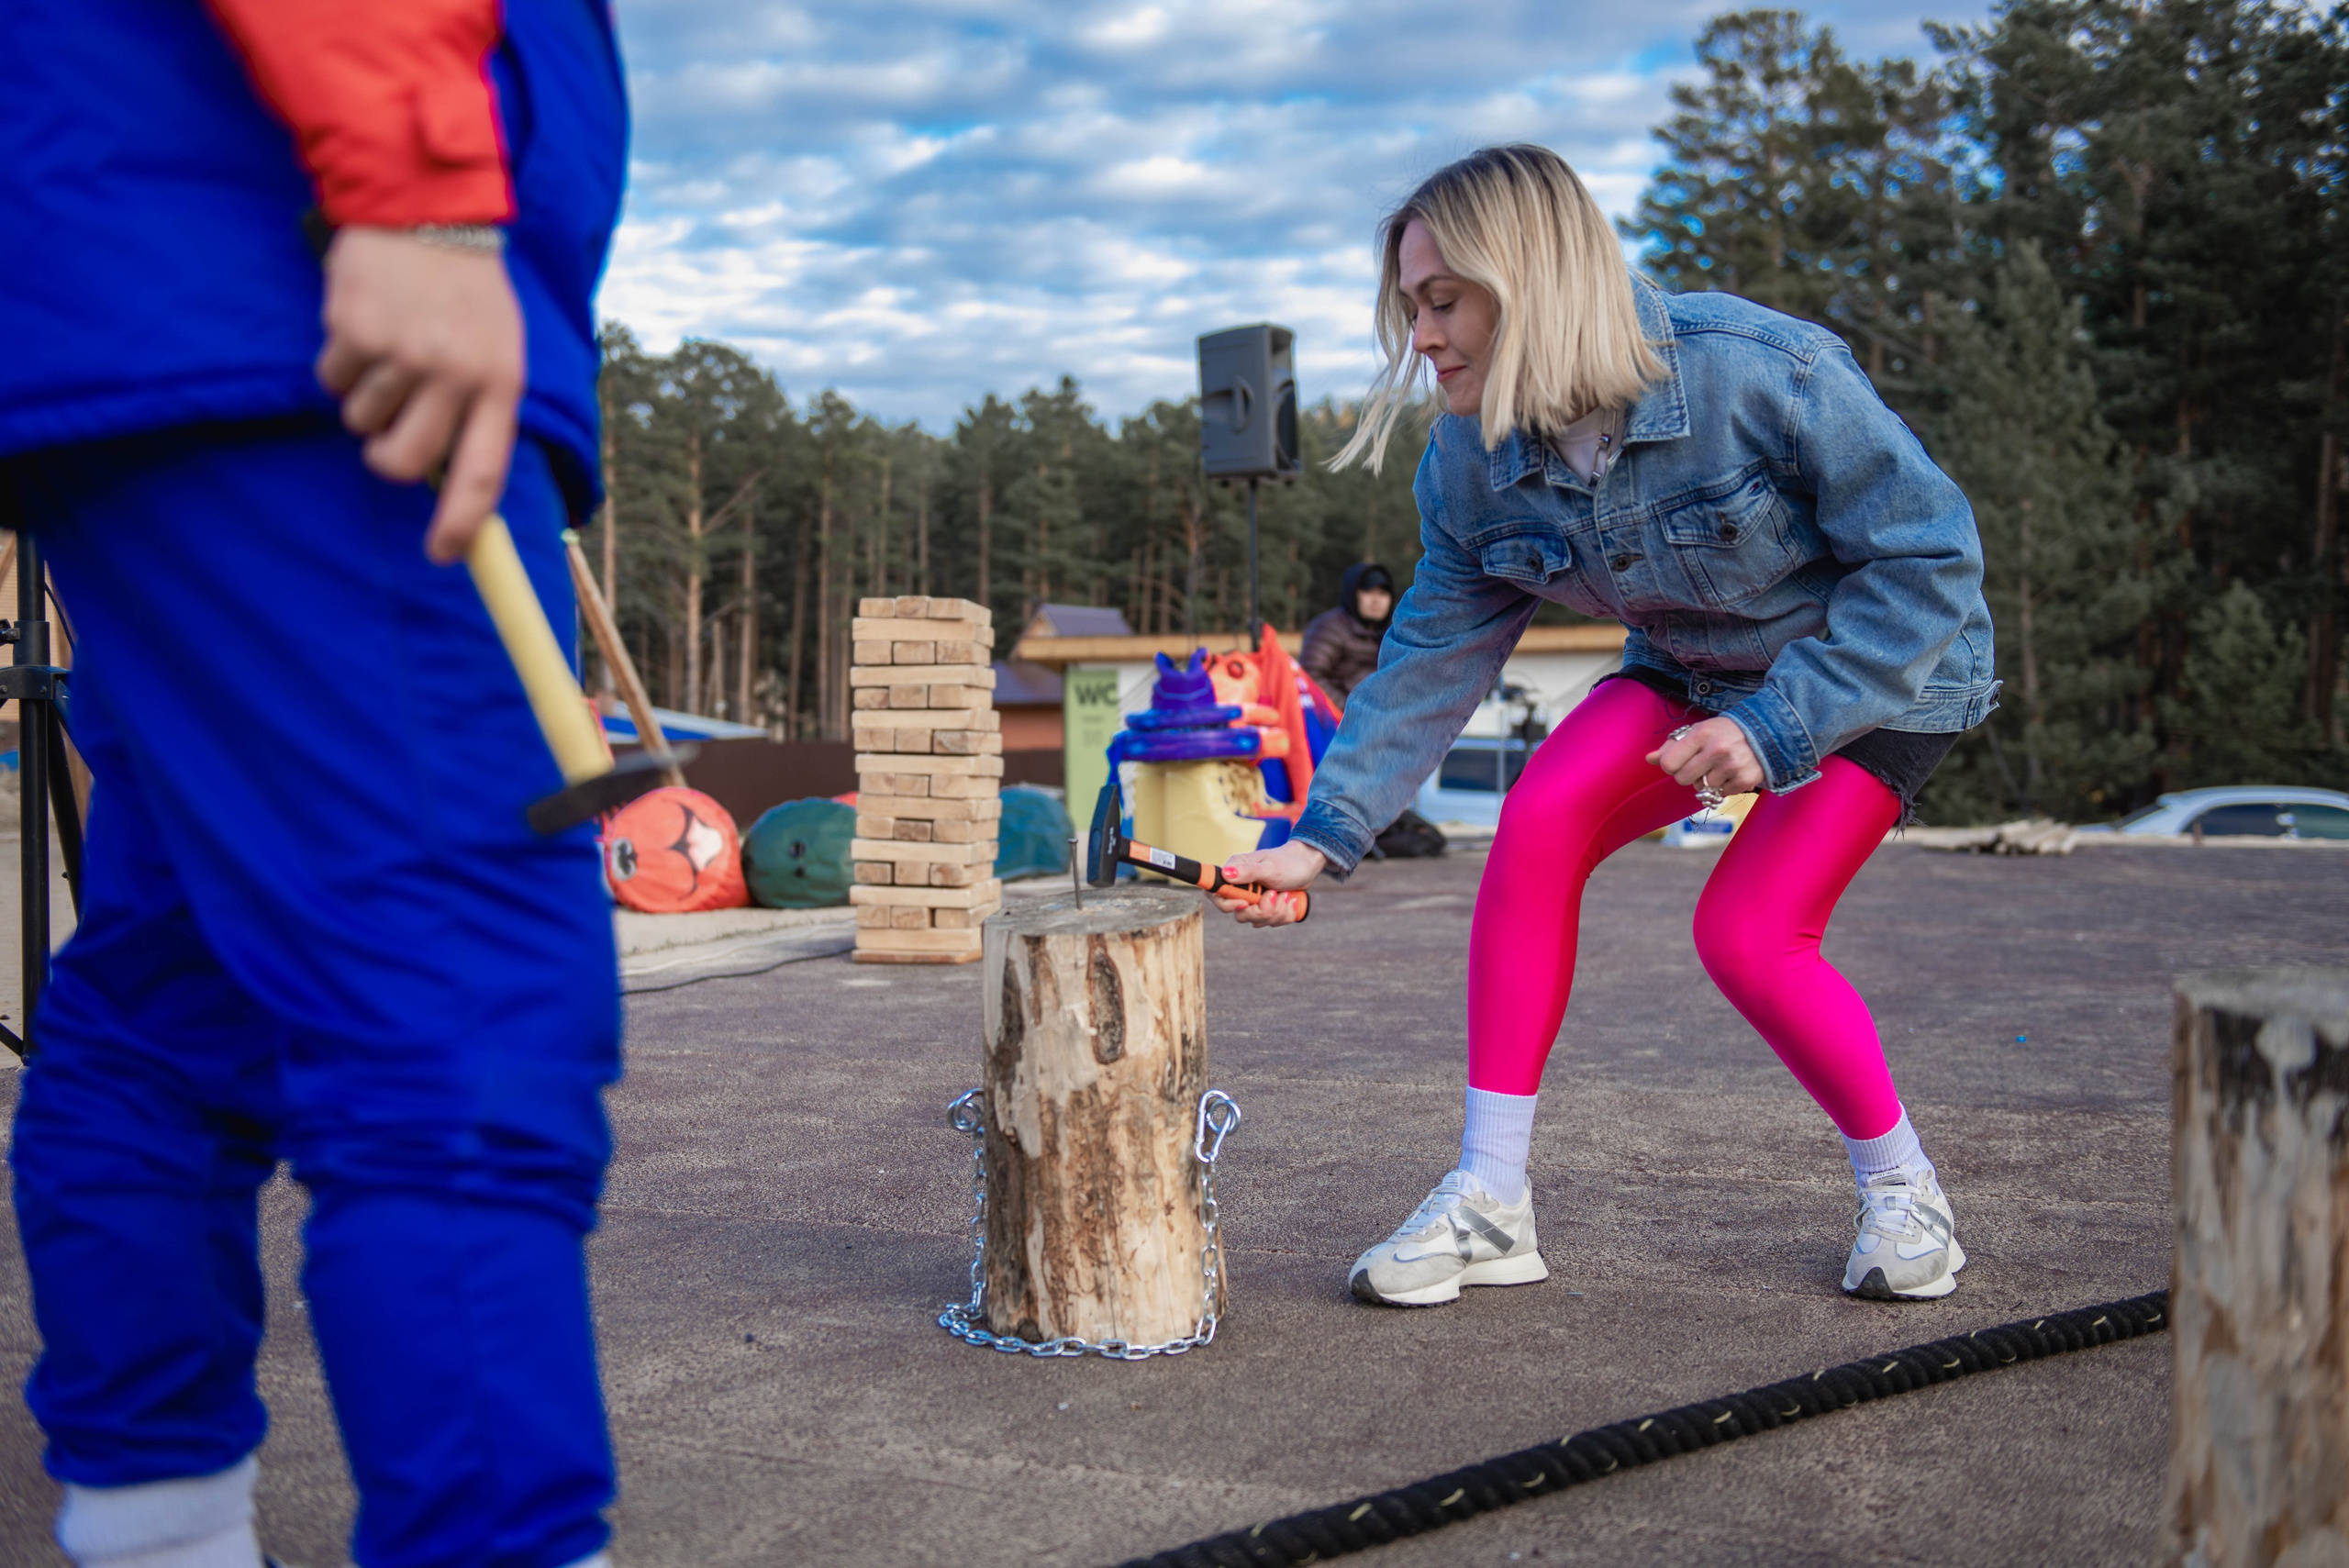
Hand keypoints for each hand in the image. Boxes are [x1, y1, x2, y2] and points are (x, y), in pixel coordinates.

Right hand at [317, 226, 523, 563]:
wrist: (425, 208)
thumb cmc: (466, 290)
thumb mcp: (500, 346)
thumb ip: (482, 405)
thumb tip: (454, 477)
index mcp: (500, 384)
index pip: (482, 473)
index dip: (460, 524)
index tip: (442, 554)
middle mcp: (454, 375)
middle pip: (404, 463)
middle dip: (386, 459)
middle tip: (384, 438)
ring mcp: (402, 354)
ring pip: (361, 420)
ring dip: (365, 397)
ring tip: (388, 349)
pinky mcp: (355, 331)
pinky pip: (332, 379)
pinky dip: (340, 362)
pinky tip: (364, 324)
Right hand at [1212, 839, 1324, 927]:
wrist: (1306, 866)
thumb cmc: (1288, 862)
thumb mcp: (1270, 868)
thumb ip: (1248, 872)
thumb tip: (1225, 874)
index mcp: (1234, 873)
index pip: (1216, 894)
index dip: (1227, 905)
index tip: (1245, 903)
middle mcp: (1240, 888)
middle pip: (1240, 914)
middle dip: (1262, 910)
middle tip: (1275, 894)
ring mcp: (1253, 900)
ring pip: (1257, 921)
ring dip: (1277, 911)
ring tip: (1286, 894)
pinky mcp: (1264, 908)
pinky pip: (1270, 922)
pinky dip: (1284, 914)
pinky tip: (1290, 900)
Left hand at [1646, 715, 1763, 796]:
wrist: (1766, 733)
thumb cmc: (1724, 732)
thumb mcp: (1699, 731)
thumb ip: (1673, 745)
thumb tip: (1649, 759)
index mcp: (1701, 734)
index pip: (1669, 764)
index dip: (1671, 765)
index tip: (1680, 761)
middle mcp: (1716, 750)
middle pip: (1682, 779)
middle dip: (1687, 774)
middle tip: (1700, 764)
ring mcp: (1732, 767)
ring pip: (1702, 788)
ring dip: (1707, 781)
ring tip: (1720, 766)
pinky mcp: (1744, 781)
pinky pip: (1720, 793)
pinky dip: (1723, 786)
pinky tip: (1732, 772)